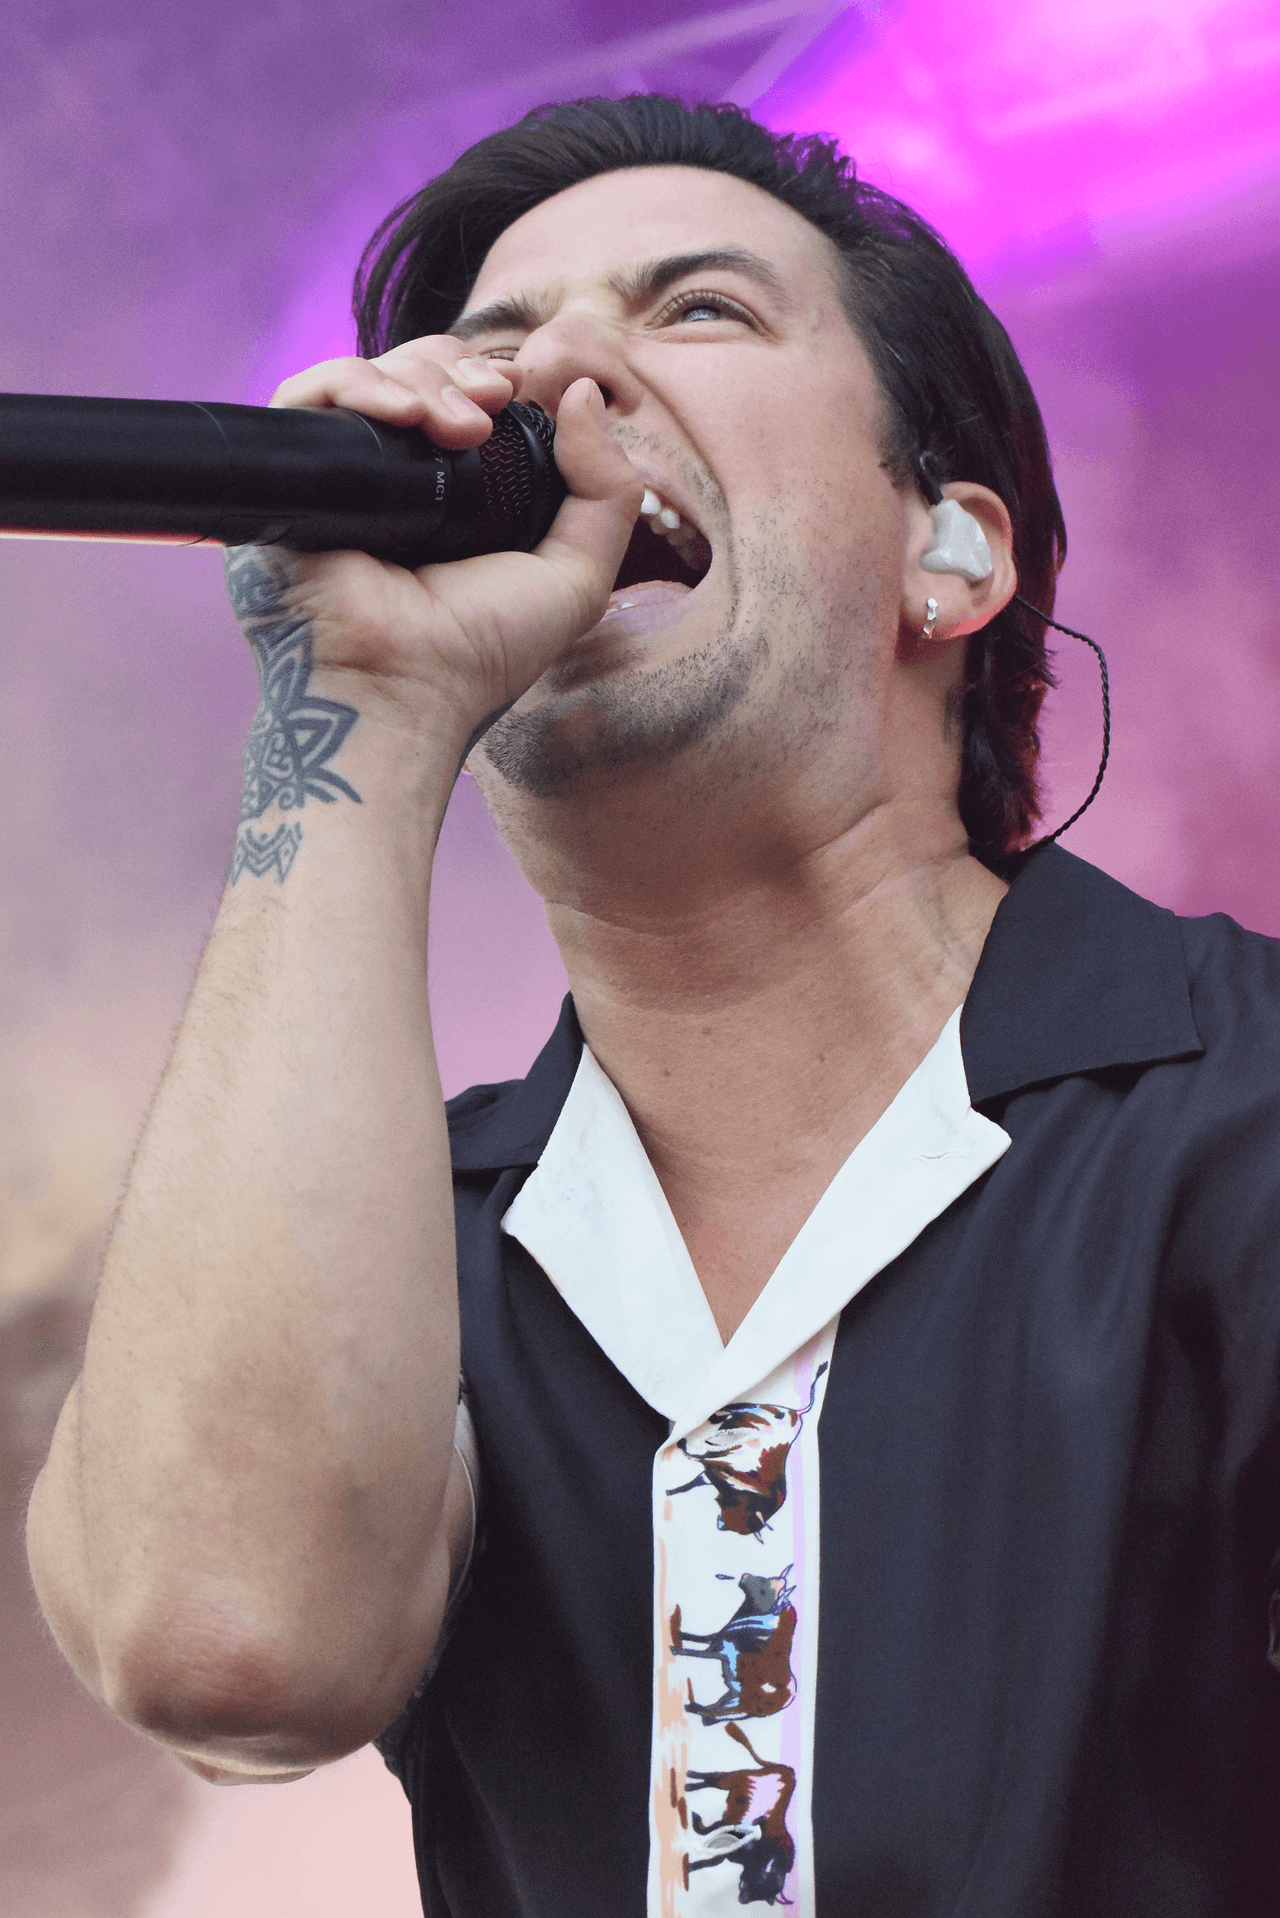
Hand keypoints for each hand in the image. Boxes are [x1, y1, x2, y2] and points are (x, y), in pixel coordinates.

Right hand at [226, 338, 643, 750]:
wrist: (402, 691)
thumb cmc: (482, 652)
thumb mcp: (577, 576)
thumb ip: (607, 490)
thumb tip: (587, 393)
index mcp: (449, 492)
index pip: (456, 395)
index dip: (483, 377)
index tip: (512, 391)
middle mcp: (390, 479)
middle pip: (412, 372)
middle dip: (456, 371)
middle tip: (486, 407)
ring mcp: (336, 477)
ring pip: (365, 375)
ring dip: (419, 378)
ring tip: (453, 424)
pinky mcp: (286, 479)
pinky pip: (306, 397)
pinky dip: (356, 385)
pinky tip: (403, 416)